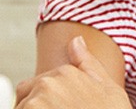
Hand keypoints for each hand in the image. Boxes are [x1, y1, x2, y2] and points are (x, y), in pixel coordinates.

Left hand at [15, 36, 131, 108]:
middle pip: (25, 99)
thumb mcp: (107, 87)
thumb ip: (87, 63)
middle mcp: (47, 84)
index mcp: (65, 72)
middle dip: (37, 107)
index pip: (38, 86)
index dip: (49, 102)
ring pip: (22, 108)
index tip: (66, 107)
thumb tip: (75, 41)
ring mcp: (35, 104)